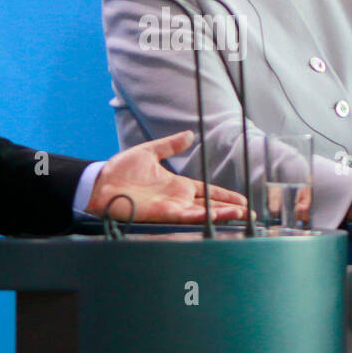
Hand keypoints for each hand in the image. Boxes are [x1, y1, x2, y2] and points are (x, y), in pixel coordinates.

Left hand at [87, 130, 247, 222]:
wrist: (101, 182)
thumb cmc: (120, 169)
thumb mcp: (149, 152)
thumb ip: (170, 145)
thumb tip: (189, 135)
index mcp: (177, 185)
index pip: (208, 192)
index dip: (225, 195)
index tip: (242, 199)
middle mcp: (177, 199)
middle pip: (210, 205)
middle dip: (230, 210)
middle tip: (250, 214)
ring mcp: (171, 208)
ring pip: (204, 214)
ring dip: (223, 215)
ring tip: (242, 216)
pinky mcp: (163, 214)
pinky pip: (188, 217)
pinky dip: (204, 217)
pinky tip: (218, 216)